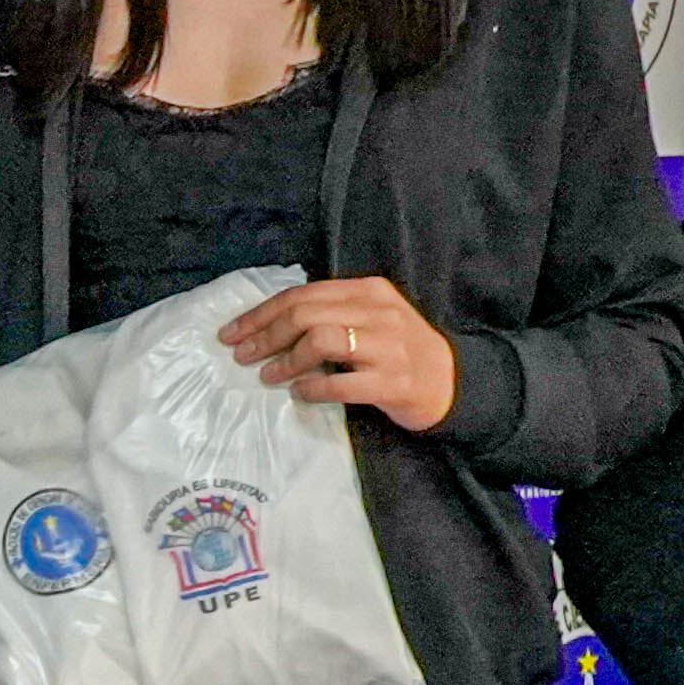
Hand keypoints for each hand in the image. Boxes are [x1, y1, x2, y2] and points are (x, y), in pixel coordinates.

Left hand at [218, 272, 462, 430]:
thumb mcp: (369, 319)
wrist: (452, 383)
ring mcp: (389, 347)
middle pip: (306, 315)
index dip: (261, 313)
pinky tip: (300, 394)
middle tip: (242, 357)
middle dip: (265, 336)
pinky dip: (313, 388)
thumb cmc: (399, 351)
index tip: (231, 332)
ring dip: (286, 360)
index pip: (303, 294)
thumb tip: (267, 324)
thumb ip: (330, 314)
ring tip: (269, 377)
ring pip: (322, 342)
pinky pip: (342, 383)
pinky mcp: (394, 382)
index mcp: (369, 291)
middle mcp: (379, 313)